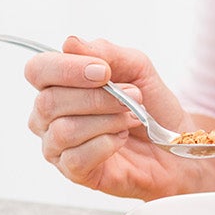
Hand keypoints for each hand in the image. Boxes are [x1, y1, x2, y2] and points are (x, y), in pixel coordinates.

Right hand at [23, 35, 195, 200]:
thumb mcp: (138, 69)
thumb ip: (107, 53)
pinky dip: (107, 144)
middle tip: (133, 97)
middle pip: (49, 102)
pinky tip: (122, 139)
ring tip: (132, 118)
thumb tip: (70, 43)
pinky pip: (76, 157)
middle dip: (99, 98)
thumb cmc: (152, 106)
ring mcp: (57, 146)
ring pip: (64, 130)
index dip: (66, 69)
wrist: (177, 144)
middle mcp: (49, 116)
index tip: (104, 72)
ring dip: (108, 120)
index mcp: (59, 85)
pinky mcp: (73, 171)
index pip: (37, 70)